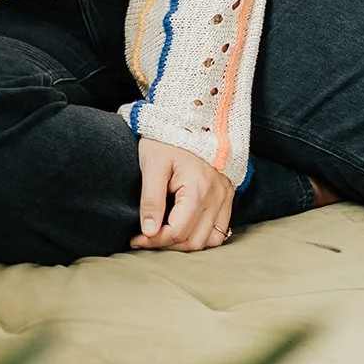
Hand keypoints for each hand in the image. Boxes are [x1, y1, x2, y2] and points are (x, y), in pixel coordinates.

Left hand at [130, 138, 234, 252]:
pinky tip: (184, 228)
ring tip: (164, 235)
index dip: (154, 240)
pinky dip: (203, 235)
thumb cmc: (166, 139)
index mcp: (197, 189)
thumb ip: (151, 200)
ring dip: (187, 243)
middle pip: (194, 241)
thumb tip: (148, 232)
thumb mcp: (152, 165)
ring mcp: (225, 196)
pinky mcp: (227, 195)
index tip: (136, 238)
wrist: (187, 118)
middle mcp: (216, 196)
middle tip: (146, 237)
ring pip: (211, 240)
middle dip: (168, 244)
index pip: (177, 231)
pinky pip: (220, 229)